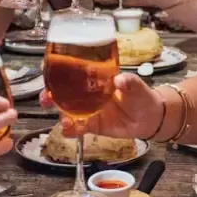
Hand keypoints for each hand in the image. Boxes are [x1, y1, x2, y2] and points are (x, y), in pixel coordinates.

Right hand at [39, 73, 163, 139]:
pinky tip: (68, 130)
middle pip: (61, 91)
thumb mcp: (136, 85)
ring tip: (64, 120)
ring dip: (59, 114)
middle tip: (46, 96)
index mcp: (95, 77)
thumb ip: (129, 81)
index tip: (46, 67)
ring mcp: (88, 109)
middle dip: (49, 93)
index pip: (71, 69)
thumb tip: (120, 80)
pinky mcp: (92, 125)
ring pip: (65, 110)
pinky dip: (70, 130)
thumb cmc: (142, 96)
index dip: (56, 67)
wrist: (150, 118)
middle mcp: (87, 93)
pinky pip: (76, 128)